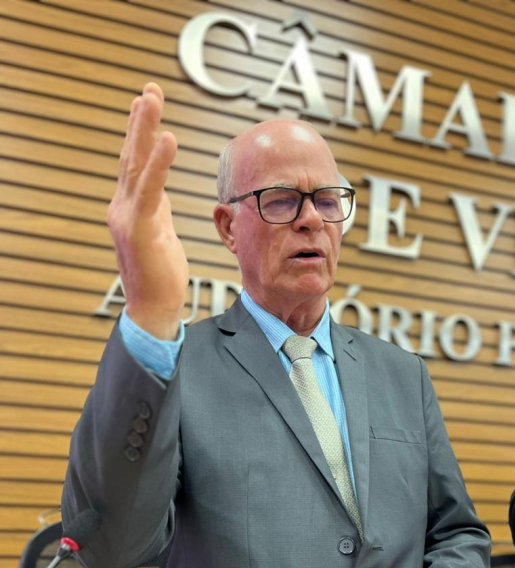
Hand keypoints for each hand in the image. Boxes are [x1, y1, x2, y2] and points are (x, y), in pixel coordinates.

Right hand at [107, 82, 187, 338]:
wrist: (154, 308)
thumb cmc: (161, 276)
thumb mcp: (162, 234)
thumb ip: (158, 211)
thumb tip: (161, 194)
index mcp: (131, 208)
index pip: (135, 164)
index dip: (140, 133)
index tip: (145, 103)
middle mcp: (123, 207)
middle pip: (131, 156)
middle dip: (140, 120)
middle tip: (149, 88)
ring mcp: (127, 216)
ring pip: (135, 164)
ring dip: (144, 129)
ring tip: (151, 98)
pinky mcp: (138, 227)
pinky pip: (151, 188)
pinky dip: (159, 162)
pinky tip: (167, 138)